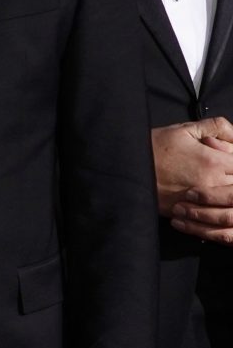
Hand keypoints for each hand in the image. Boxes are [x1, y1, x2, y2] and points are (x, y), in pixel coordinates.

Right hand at [156, 119, 232, 242]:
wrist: (124, 165)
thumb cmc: (153, 146)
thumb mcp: (185, 129)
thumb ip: (217, 127)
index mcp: (213, 161)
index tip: (231, 163)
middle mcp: (210, 183)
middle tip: (226, 178)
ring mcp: (198, 201)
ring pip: (229, 207)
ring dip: (228, 203)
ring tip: (224, 198)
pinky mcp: (185, 212)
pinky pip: (211, 221)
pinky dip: (215, 216)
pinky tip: (213, 210)